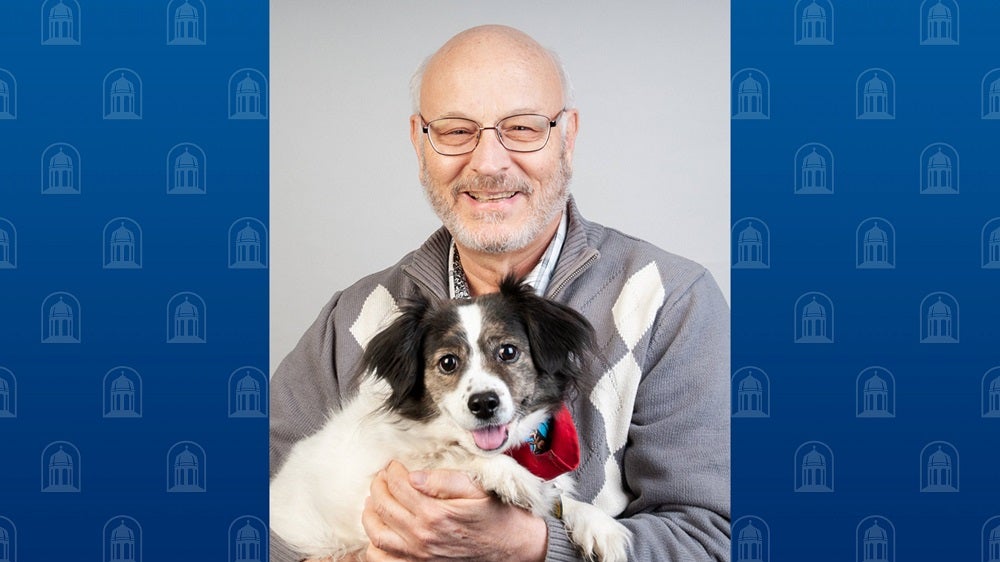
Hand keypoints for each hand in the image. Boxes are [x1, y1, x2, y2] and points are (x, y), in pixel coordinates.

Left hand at [361, 460, 547, 560]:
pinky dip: (374, 546)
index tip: (395, 465)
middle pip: (383, 506)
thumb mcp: (477, 489)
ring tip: (374, 501)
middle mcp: (422, 537)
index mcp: (436, 513)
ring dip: (370, 514)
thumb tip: (415, 475)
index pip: (399, 486)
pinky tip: (380, 531)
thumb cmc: (497, 517)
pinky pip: (383, 560)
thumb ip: (445, 480)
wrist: (513, 548)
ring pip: (377, 534)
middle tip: (382, 478)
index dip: (393, 471)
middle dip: (378, 487)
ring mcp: (418, 555)